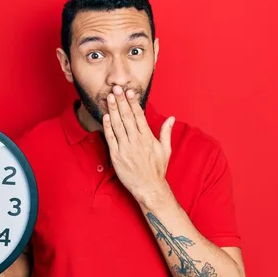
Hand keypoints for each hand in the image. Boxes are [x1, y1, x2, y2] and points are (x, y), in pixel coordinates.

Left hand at [102, 85, 174, 201]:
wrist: (149, 187)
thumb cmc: (157, 169)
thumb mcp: (166, 150)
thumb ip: (166, 132)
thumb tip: (171, 118)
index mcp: (147, 138)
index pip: (139, 116)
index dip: (133, 102)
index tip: (129, 91)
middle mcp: (136, 140)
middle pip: (127, 117)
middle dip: (121, 101)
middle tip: (116, 88)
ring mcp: (125, 148)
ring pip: (117, 125)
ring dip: (113, 110)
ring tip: (110, 98)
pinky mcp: (116, 156)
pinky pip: (110, 138)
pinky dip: (107, 127)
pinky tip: (106, 116)